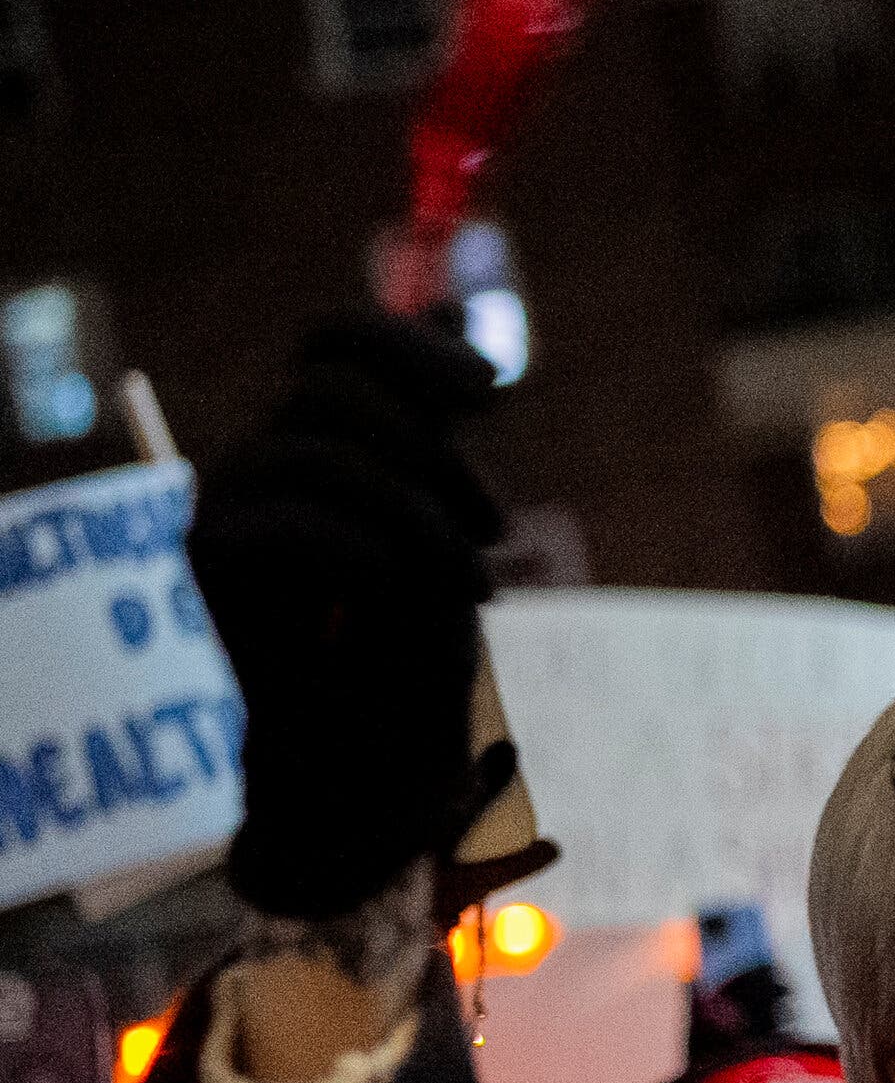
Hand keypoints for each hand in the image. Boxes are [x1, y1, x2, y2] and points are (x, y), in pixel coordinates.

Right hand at [191, 313, 511, 921]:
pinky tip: (411, 597)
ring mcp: (226, 502)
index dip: (412, 346)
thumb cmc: (413, 649)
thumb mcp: (450, 519)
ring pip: (323, 451)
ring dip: (419, 517)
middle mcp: (260, 455)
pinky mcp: (212, 558)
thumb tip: (462, 319)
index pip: (336, 339)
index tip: (493, 395)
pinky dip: (373, 555)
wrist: (367, 764)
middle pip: (333, 386)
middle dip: (433, 455)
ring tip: (473, 587)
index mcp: (316, 437)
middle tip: (493, 534)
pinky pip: (298, 520)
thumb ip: (441, 426)